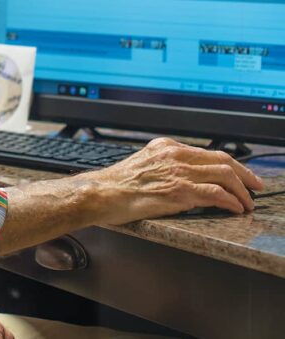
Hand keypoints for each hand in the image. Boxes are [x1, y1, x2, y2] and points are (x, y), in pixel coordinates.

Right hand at [87, 137, 263, 223]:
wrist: (100, 194)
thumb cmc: (116, 185)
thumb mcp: (142, 164)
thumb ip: (165, 165)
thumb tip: (186, 178)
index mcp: (166, 147)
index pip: (208, 152)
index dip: (230, 164)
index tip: (241, 174)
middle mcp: (174, 155)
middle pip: (223, 160)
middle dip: (245, 175)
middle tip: (256, 186)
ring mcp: (178, 173)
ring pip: (224, 175)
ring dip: (242, 191)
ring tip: (248, 202)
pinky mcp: (179, 192)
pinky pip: (216, 194)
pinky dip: (231, 201)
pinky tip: (234, 208)